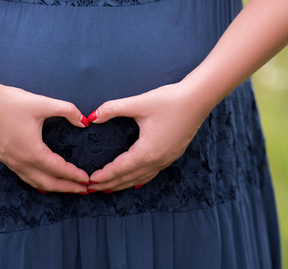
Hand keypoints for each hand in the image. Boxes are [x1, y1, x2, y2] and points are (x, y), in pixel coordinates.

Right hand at [0, 83, 90, 193]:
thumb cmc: (12, 101)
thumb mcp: (43, 103)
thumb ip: (67, 110)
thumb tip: (84, 121)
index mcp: (32, 152)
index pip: (58, 170)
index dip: (75, 175)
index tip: (88, 179)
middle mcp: (20, 162)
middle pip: (48, 183)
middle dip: (68, 188)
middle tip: (84, 189)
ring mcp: (10, 162)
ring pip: (35, 182)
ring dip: (54, 187)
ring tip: (68, 188)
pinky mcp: (4, 158)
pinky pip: (25, 177)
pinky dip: (39, 182)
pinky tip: (44, 181)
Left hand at [87, 80, 213, 191]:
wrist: (199, 98)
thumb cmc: (170, 100)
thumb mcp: (139, 103)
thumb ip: (112, 109)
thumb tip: (92, 116)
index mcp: (147, 151)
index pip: (120, 169)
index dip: (103, 176)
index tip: (89, 181)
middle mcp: (157, 160)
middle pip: (128, 178)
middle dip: (109, 184)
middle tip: (91, 189)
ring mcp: (166, 160)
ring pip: (140, 178)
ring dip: (122, 184)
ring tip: (107, 188)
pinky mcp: (172, 155)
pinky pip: (151, 173)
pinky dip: (138, 180)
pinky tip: (134, 182)